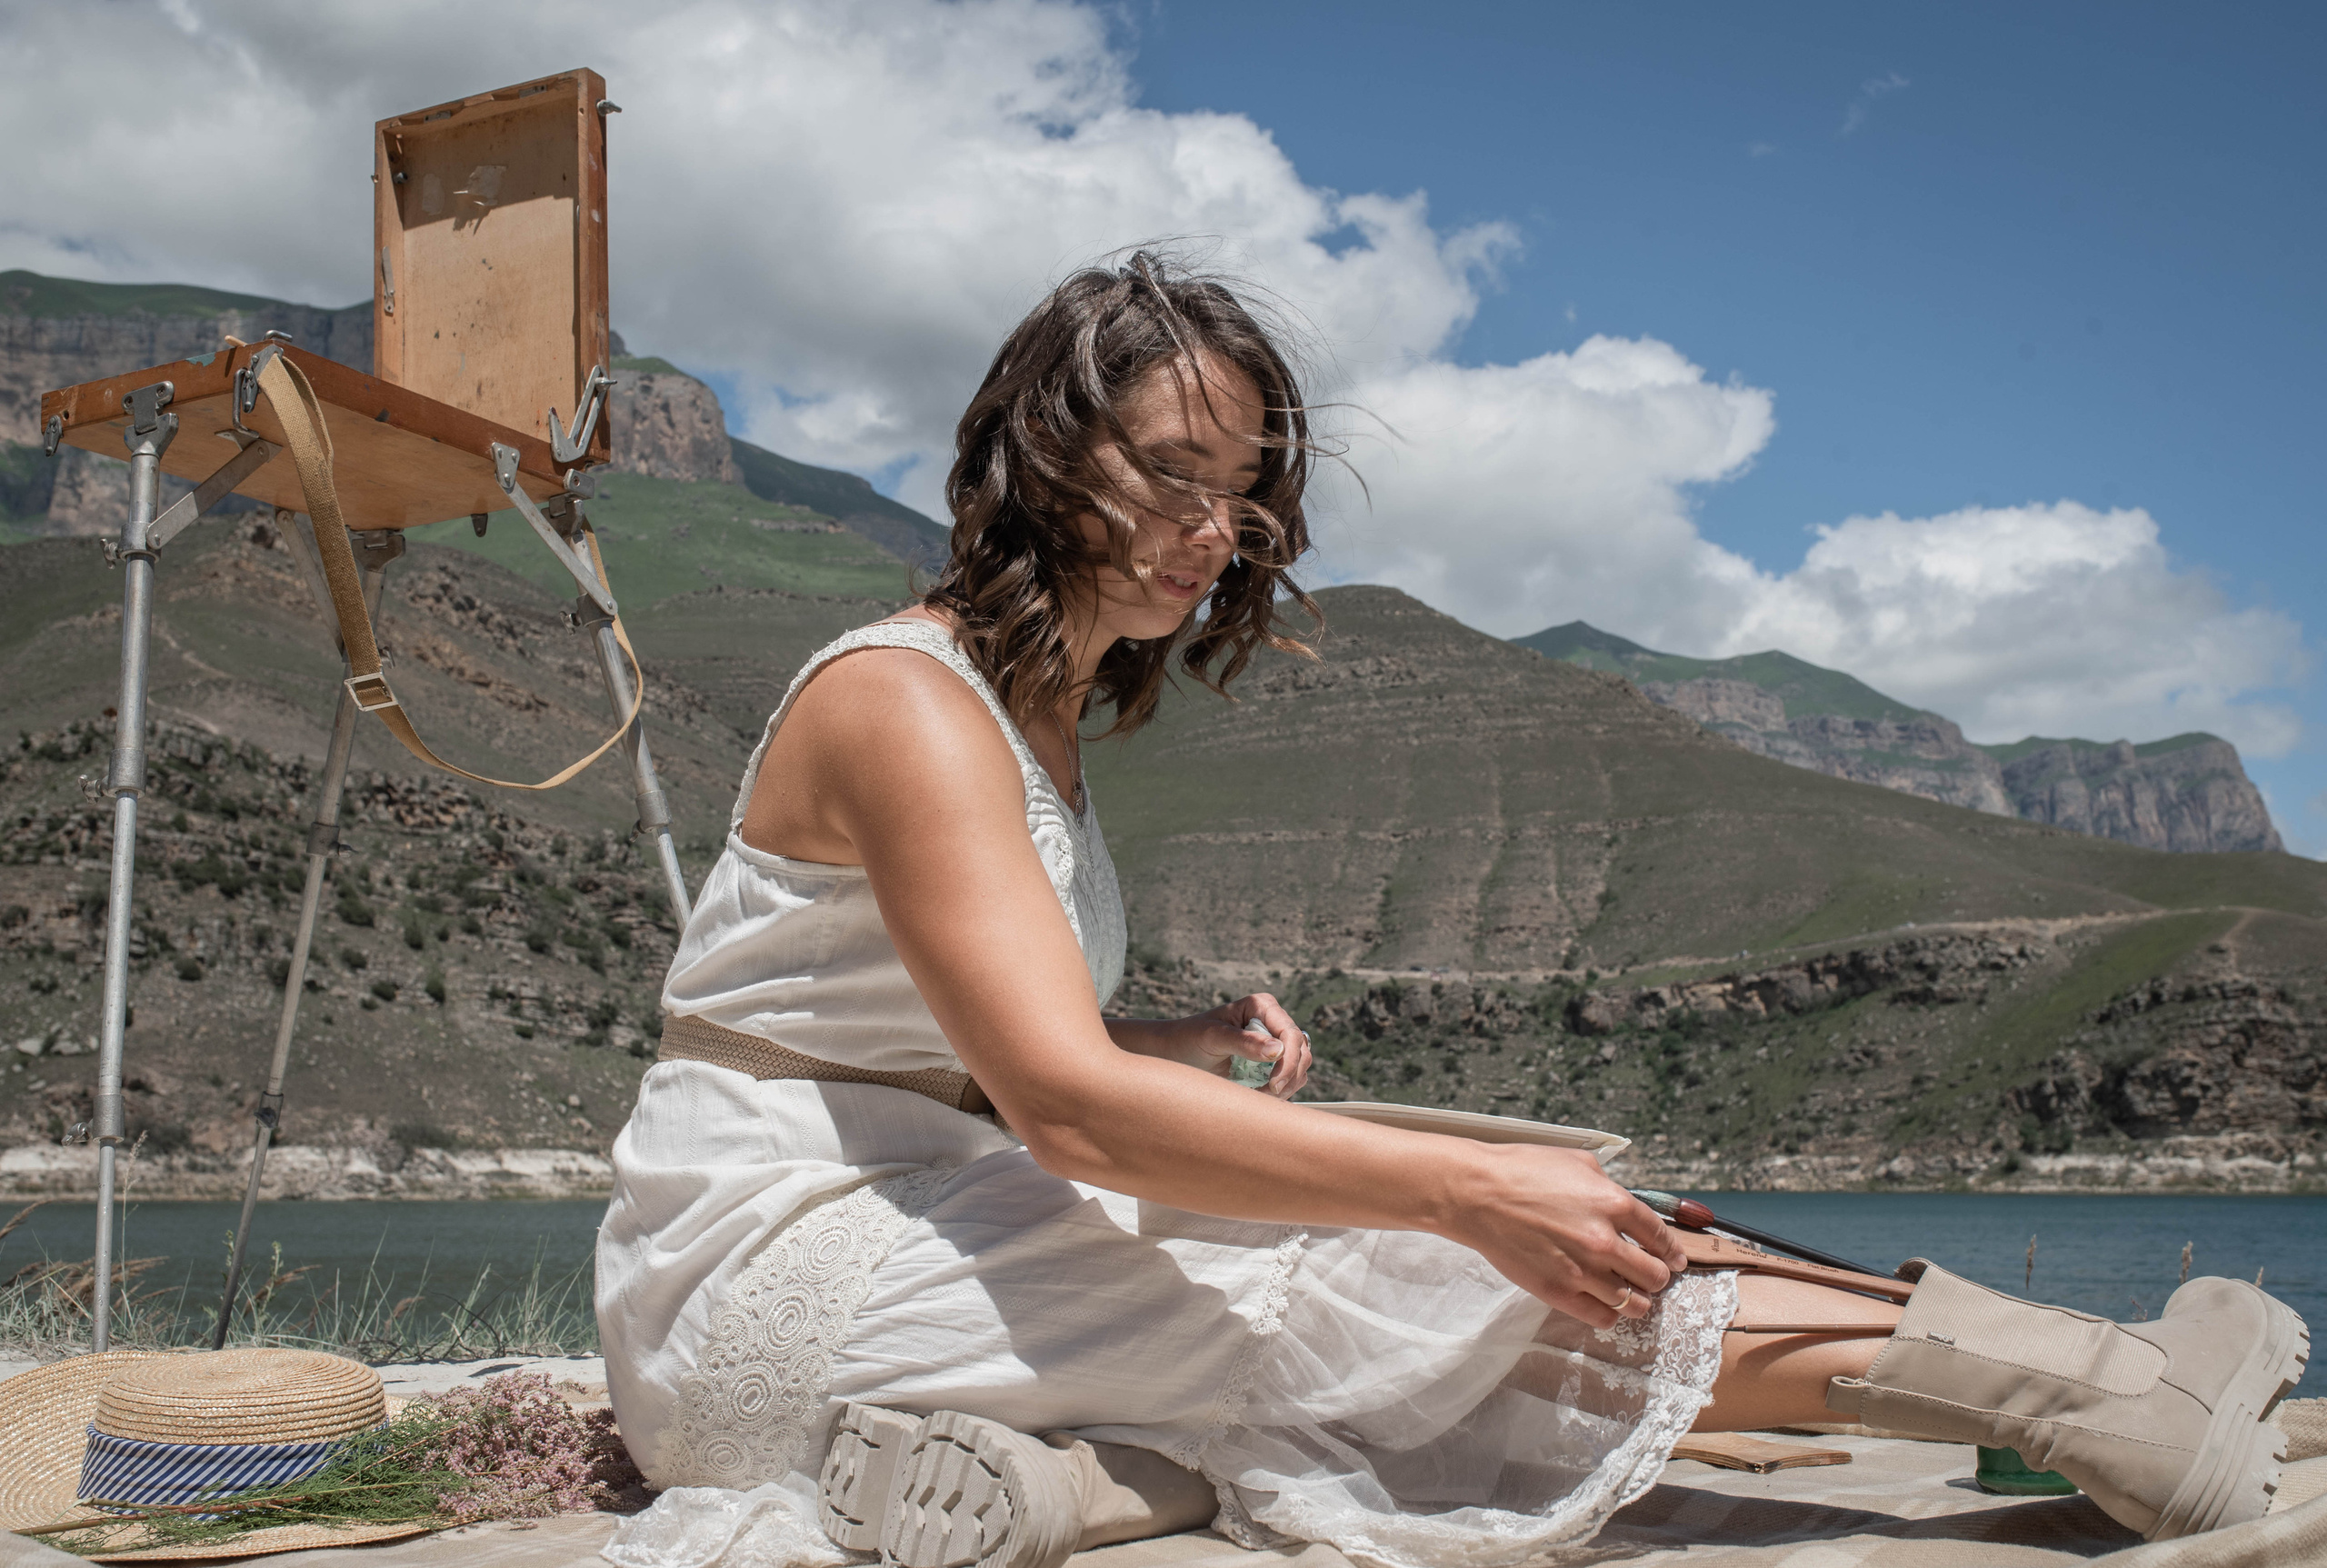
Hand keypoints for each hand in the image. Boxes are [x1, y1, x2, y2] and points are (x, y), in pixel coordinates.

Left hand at [1173, 993, 1311, 1097]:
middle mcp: (1273, 1021)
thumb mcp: (1213, 1037)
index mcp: (1262, 1006)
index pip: (1290, 1033)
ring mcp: (1275, 1041)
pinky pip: (1292, 1077)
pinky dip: (1282, 1089)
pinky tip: (1261, 1093)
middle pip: (1301, 1050)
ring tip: (1259, 1094)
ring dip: (1286, 1085)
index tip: (1273, 1084)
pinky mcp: (1273, 1060)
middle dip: (1288, 1076)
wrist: (1178, 1052)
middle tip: (1267, 1094)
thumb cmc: (1191, 1038)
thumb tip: (1278, 1050)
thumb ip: (1244, 1042)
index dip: (1289, 1060)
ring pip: (1301, 1065)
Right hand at [1451, 1146, 1690, 1328]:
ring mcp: (1583, 1271)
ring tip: (1627, 1293)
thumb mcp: (1578, 1162)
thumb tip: (1624, 1205)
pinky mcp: (1558, 1292)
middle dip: (1656, 1276)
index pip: (1661, 1238)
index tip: (1674, 1260)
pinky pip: (1603, 1318)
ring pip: (1634, 1304)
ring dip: (1636, 1299)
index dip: (1671, 1252)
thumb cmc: (1522, 1170)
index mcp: (1615, 1203)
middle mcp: (1606, 1241)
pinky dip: (1609, 1314)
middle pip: (1655, 1277)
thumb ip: (1608, 1186)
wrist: (1477, 1193)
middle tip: (1648, 1275)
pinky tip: (1603, 1303)